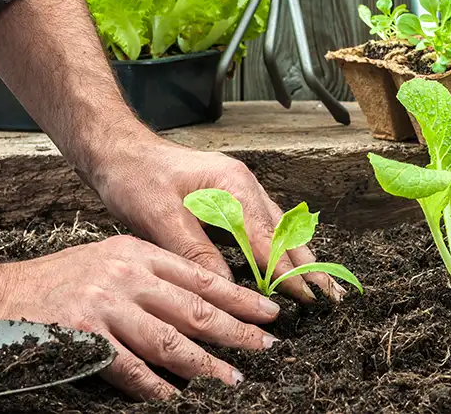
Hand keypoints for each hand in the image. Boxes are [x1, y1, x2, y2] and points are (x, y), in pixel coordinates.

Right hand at [0, 234, 279, 399]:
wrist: (0, 295)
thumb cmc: (61, 279)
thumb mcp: (111, 258)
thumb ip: (150, 273)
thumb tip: (197, 300)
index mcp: (138, 252)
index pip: (199, 275)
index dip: (237, 296)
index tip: (267, 311)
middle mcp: (127, 275)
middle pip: (193, 307)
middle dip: (235, 329)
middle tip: (266, 346)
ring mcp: (106, 305)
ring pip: (169, 339)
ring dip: (205, 363)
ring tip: (233, 379)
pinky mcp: (84, 336)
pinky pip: (129, 368)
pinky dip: (155, 385)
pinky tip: (176, 398)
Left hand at [92, 135, 345, 303]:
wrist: (120, 151)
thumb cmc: (137, 178)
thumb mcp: (161, 218)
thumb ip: (196, 252)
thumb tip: (227, 289)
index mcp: (232, 185)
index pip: (267, 238)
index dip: (287, 271)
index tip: (308, 298)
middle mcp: (243, 184)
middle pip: (282, 230)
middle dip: (306, 264)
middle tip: (330, 296)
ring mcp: (238, 188)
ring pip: (277, 227)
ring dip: (296, 256)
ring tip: (318, 284)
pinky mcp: (228, 196)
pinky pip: (262, 224)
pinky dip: (277, 246)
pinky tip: (284, 262)